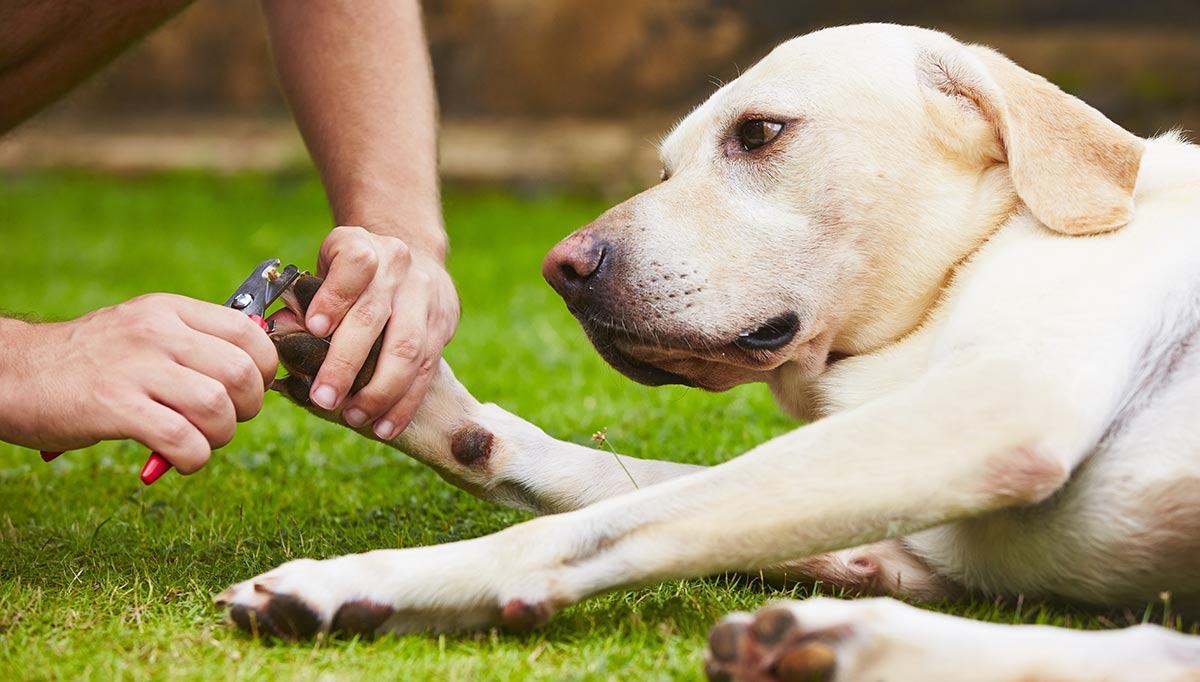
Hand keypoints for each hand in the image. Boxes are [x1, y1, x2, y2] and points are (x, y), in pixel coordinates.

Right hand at [0, 295, 277, 472]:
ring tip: (200, 441)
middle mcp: (156, 332)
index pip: (249, 332)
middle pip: (242, 372)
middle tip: (225, 421)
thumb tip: (256, 369)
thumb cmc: (90, 361)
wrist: (13, 372)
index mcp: (170, 310)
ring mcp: (135, 367)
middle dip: (248, 407)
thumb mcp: (144, 331)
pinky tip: (179, 459)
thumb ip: (195, 343)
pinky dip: (194, 457)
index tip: (250, 389)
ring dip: (220, 435)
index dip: (264, 368)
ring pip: (217, 405)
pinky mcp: (113, 406)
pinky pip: (182, 438)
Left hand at [300, 225, 458, 438]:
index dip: (334, 297)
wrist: (413, 256)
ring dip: (380, 391)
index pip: (354, 265)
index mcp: (363, 247)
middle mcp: (398, 268)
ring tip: (355, 417)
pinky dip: (404, 403)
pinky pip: (426, 371)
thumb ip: (306, 299)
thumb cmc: (355, 273)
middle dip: (347, 363)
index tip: (314, 328)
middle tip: (323, 398)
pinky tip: (384, 425)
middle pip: (375, 316)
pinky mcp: (443, 325)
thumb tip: (281, 332)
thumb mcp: (327, 268)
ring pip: (408, 349)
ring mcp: (425, 297)